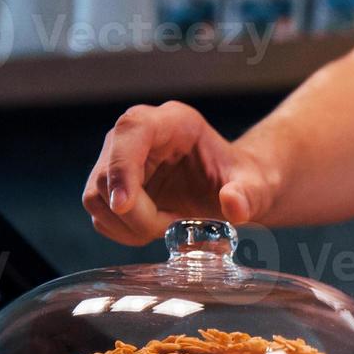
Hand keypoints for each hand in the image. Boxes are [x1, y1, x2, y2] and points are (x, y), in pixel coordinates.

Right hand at [81, 101, 276, 243]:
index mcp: (172, 122)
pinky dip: (125, 231)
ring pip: (96, 198)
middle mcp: (138, 135)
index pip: (130, 131)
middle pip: (105, 174)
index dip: (121, 168)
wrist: (239, 191)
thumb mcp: (257, 188)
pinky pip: (102, 215)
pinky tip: (156, 229)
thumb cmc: (246, 181)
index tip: (125, 206)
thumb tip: (233, 205)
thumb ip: (248, 195)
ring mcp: (120, 159)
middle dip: (134, 212)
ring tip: (168, 227)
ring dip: (128, 225)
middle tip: (171, 228)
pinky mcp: (114, 185)